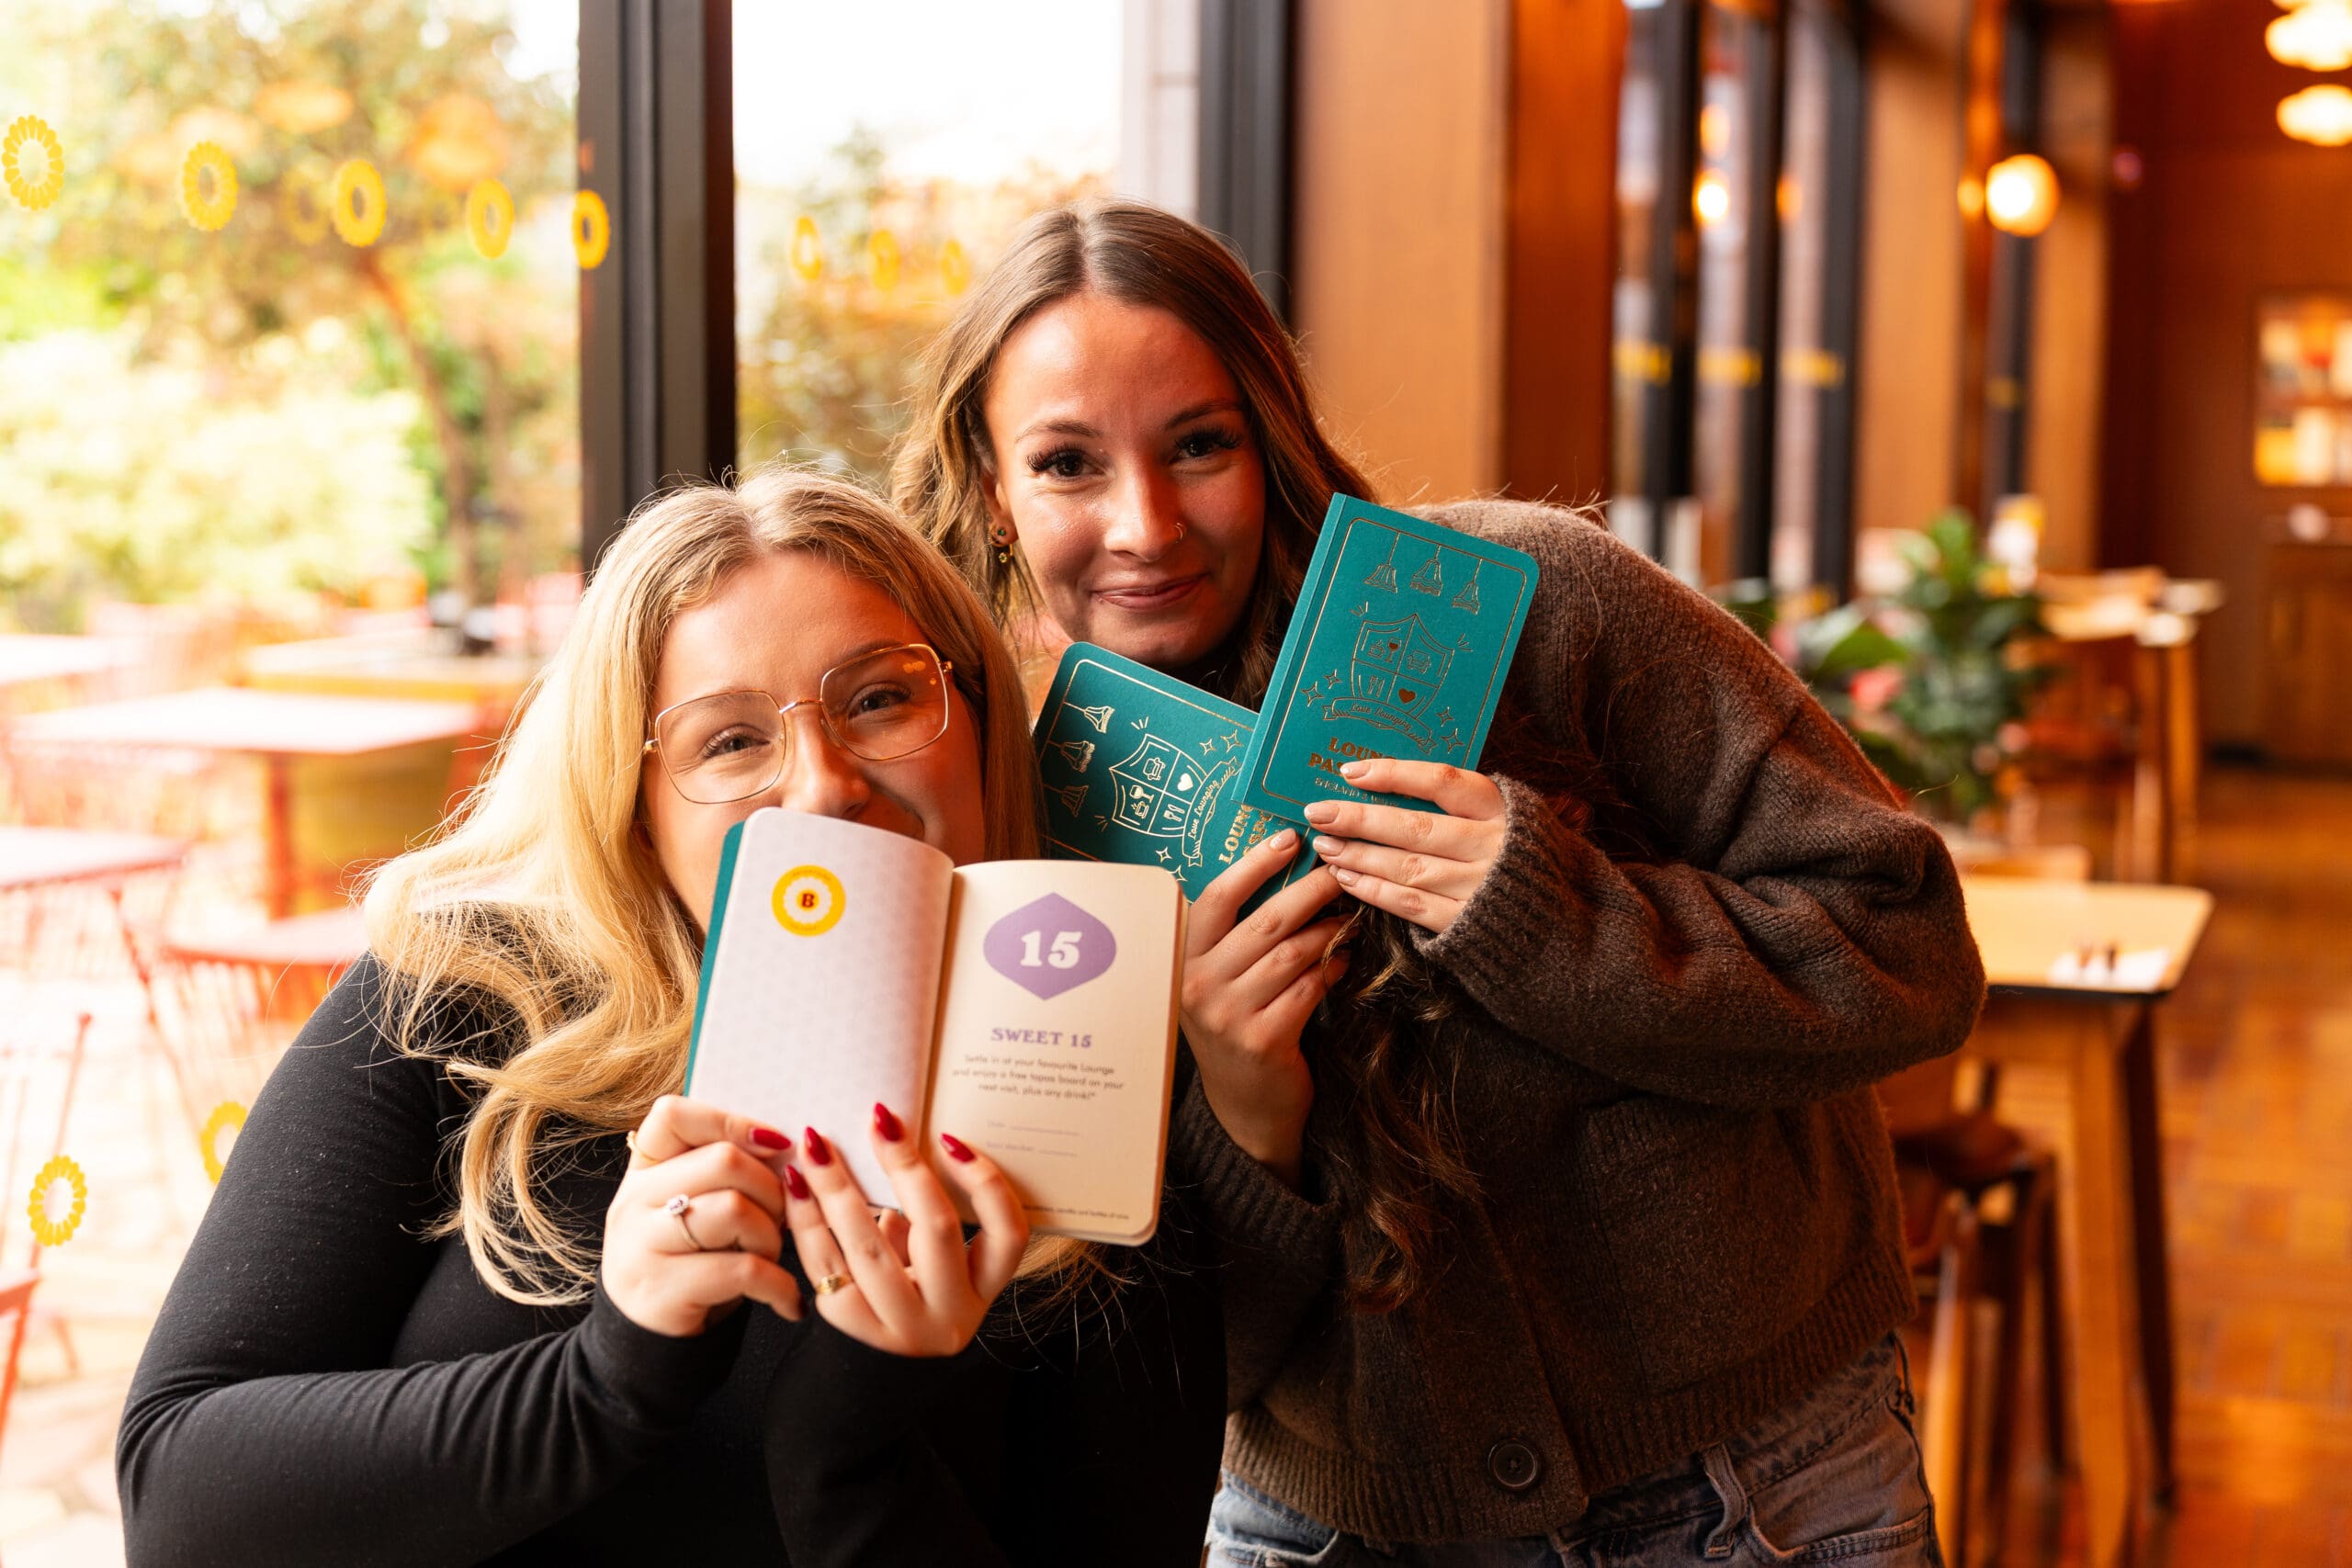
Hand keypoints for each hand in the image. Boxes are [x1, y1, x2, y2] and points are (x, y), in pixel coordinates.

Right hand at [604, 1095, 804, 1336]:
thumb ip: (720, 1173)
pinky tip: (787, 1300)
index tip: (775, 1144)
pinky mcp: (661, 1291)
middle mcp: (633, 1203)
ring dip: (774, 1236)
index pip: (672, 1116)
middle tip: (784, 1218)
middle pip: (723, 1161)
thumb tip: (791, 1146)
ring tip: (773, 1258)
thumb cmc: (688, 1262)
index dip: (731, 1121)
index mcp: (643, 1172)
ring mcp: (642, 1246)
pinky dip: (780, 1285)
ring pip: (735, 1210)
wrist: (644, 1343)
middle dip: (772, 1188)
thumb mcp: (688, 1209)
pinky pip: (743, 1270)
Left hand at [780, 1105, 1029, 1357]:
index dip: (984, 1183)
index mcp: (985, 1289)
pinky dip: (807, 1220)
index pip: (1007, 1233)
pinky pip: (826, 1266)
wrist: (877, 1372)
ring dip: (839, 1187)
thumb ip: (926, 1217)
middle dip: (904, 1168)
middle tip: (878, 1121)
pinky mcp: (853, 1330)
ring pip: (870, 1248)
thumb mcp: (936, 1260)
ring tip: (816, 1145)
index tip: (950, 1138)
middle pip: (937, 1231)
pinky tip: (795, 1185)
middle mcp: (953, 1315)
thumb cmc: (913, 1289)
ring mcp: (903, 1328)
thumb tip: (895, 1144)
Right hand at [1182, 829, 1350, 1186]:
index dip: (1255, 863)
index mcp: (1183, 960)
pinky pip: (1309, 988)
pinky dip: (1333, 968)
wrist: (1242, 1106)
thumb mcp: (1217, 980)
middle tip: (1341, 871)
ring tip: (1350, 917)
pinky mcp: (1263, 1040)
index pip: (1218, 898)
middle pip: (1265, 921)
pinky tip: (1346, 959)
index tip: (1290, 838)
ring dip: (1329, 930)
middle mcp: (1199, 985)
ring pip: (1292, 953)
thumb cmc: (1235, 1026)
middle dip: (1311, 890)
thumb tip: (1284, 868)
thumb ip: (1236, 935)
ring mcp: (1229, 1015)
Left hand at [1303, 760, 1505, 936]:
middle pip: (1415, 827)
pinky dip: (1374, 891)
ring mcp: (1478, 887)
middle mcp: (1491, 846)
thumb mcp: (1510, 817)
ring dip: (1359, 855)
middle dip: (1359, 819)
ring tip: (1325, 846)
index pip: (1442, 782)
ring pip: (1407, 867)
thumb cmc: (1522, 858)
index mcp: (1501, 810)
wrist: (1558, 923)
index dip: (1394, 774)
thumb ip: (1461, 802)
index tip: (1350, 771)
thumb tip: (1391, 780)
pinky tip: (1345, 878)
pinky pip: (1411, 904)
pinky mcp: (1465, 923)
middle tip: (1317, 811)